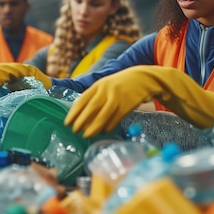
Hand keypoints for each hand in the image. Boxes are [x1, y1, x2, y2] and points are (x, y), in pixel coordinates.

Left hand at [64, 65, 213, 137]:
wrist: (146, 78)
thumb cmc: (123, 83)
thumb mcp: (107, 85)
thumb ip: (95, 95)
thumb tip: (81, 110)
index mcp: (99, 85)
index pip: (82, 100)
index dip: (74, 112)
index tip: (67, 122)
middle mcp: (107, 90)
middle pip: (90, 109)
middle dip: (81, 121)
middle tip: (74, 131)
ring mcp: (118, 97)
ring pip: (102, 115)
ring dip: (93, 127)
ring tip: (86, 135)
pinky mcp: (127, 105)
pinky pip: (115, 118)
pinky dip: (108, 125)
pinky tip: (103, 131)